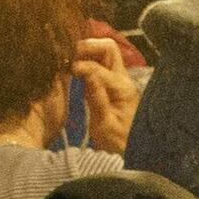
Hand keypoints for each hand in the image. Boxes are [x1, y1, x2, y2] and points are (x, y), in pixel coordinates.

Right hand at [69, 34, 142, 156]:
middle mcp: (122, 79)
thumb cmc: (117, 143)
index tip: (63, 70)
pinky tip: (72, 68)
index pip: (98, 67)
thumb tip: (85, 73)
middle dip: (87, 46)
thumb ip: (96, 98)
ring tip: (67, 59)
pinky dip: (86, 59)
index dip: (79, 65)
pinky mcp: (111, 83)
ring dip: (86, 51)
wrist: (134, 152)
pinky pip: (100, 62)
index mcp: (122, 88)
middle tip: (67, 55)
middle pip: (108, 48)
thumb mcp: (104, 125)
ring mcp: (118, 79)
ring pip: (105, 51)